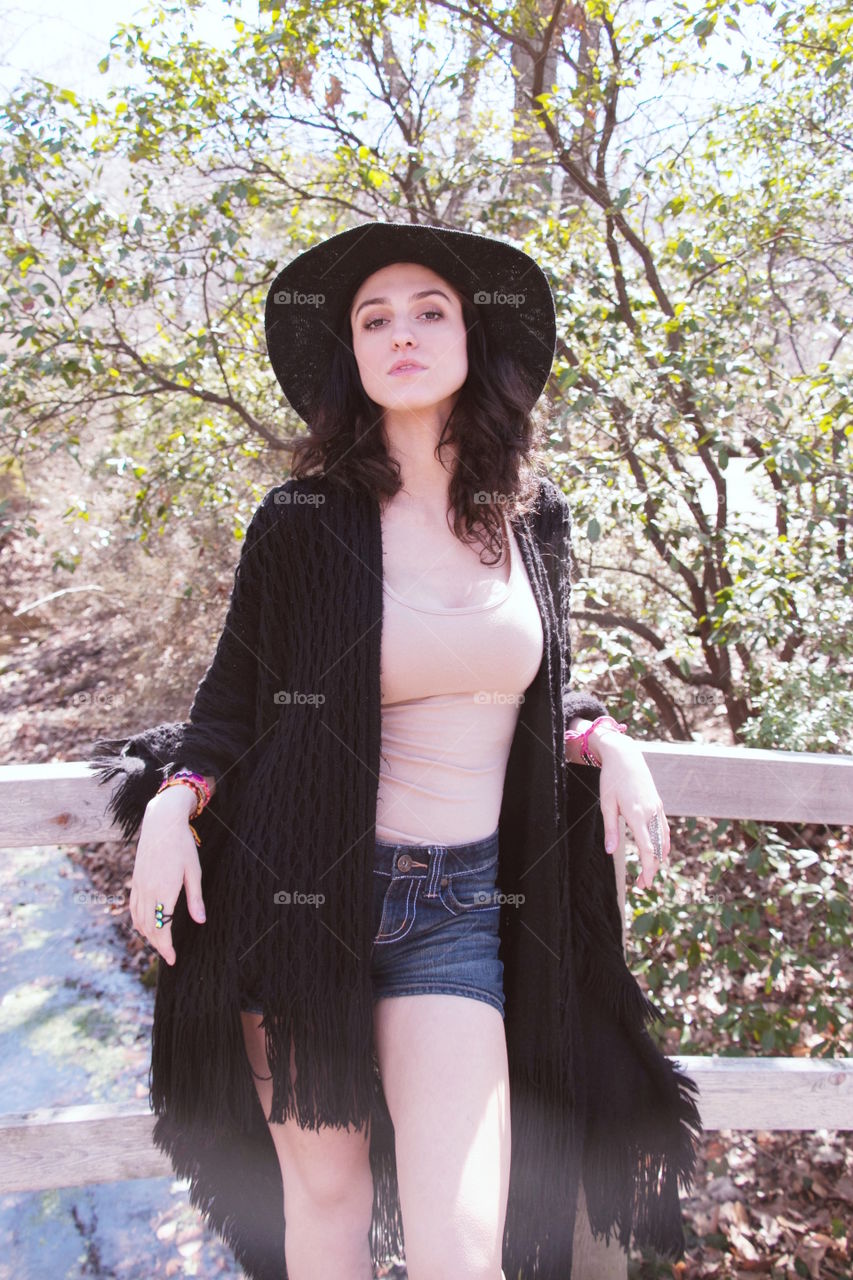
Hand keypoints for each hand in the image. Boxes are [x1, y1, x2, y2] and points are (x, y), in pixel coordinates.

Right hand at [129, 785, 207, 966]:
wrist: (161, 823)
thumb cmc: (182, 845)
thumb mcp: (194, 871)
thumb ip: (195, 898)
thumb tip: (200, 920)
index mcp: (164, 890)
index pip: (163, 927)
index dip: (166, 947)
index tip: (173, 959)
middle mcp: (148, 891)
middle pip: (150, 927)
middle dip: (158, 945)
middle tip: (168, 956)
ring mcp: (139, 886)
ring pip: (139, 919)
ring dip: (148, 935)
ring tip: (160, 944)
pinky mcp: (135, 880)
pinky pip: (133, 908)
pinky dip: (138, 921)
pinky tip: (146, 926)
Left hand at [595, 731, 670, 889]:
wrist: (626, 756)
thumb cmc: (612, 779)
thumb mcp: (606, 804)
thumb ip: (610, 829)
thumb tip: (610, 852)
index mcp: (637, 814)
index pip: (647, 849)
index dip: (647, 868)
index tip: (645, 883)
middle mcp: (651, 813)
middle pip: (657, 848)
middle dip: (652, 868)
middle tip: (643, 884)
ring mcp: (657, 808)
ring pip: (663, 839)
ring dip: (658, 858)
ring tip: (649, 871)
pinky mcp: (658, 804)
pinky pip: (664, 829)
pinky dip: (663, 843)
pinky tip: (660, 852)